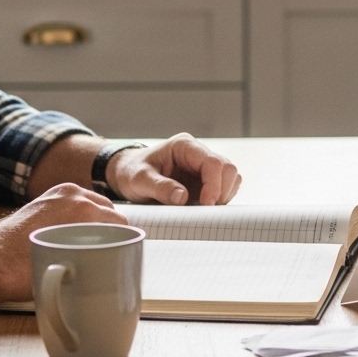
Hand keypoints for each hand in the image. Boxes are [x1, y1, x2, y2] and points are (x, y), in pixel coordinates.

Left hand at [0, 182, 126, 301]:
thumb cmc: (23, 271)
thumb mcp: (71, 270)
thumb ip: (96, 262)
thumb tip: (110, 270)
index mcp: (84, 210)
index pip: (121, 222)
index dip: (125, 241)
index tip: (123, 256)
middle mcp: (73, 195)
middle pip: (108, 211)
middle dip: (110, 230)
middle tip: (107, 254)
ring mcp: (57, 194)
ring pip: (91, 206)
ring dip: (95, 223)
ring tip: (90, 247)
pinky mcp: (45, 199)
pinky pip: (74, 205)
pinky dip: (78, 218)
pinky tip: (72, 237)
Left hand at [106, 133, 241, 205]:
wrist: (126, 174)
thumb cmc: (131, 173)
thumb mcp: (139, 180)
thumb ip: (160, 187)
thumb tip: (182, 197)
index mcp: (184, 146)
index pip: (213, 162)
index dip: (214, 185)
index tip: (206, 205)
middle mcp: (198, 153)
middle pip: (227, 169)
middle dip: (221, 191)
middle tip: (203, 210)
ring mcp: (203, 166)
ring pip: (230, 178)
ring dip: (222, 196)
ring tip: (200, 209)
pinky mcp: (205, 179)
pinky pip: (225, 187)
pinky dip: (219, 199)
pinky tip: (200, 207)